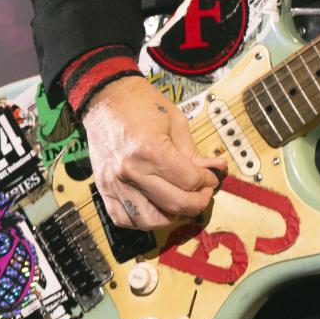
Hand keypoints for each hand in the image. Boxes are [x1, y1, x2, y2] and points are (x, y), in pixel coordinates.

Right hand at [82, 76, 227, 230]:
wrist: (105, 98)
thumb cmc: (140, 104)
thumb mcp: (175, 122)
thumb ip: (194, 152)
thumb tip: (217, 169)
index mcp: (150, 151)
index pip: (189, 180)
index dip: (207, 181)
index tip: (211, 177)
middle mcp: (131, 171)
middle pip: (174, 204)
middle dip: (197, 201)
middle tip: (203, 192)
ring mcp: (114, 183)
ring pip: (150, 220)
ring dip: (171, 216)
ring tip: (180, 202)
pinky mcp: (103, 189)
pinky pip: (123, 219)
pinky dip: (142, 220)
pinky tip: (155, 208)